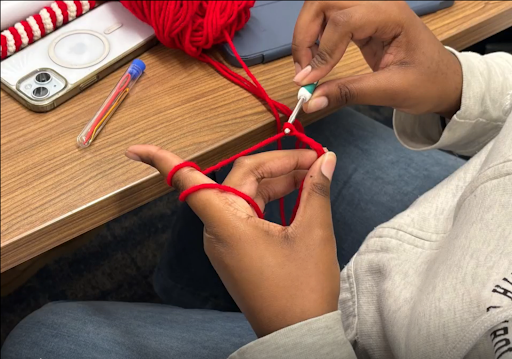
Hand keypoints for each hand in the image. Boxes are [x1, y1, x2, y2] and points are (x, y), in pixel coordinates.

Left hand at [126, 146, 339, 336]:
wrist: (299, 335)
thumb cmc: (301, 292)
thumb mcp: (313, 234)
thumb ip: (316, 190)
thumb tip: (325, 160)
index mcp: (227, 224)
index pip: (187, 182)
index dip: (160, 161)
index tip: (134, 150)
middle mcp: (219, 231)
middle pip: (239, 178)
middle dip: (276, 163)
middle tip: (313, 159)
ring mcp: (227, 241)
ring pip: (247, 194)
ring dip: (277, 181)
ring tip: (311, 174)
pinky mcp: (238, 249)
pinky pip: (250, 212)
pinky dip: (271, 199)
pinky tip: (296, 193)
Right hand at [292, 1, 461, 117]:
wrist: (444, 81)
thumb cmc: (429, 81)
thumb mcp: (391, 91)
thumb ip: (348, 93)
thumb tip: (313, 100)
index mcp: (391, 15)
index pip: (343, 21)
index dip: (322, 51)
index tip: (310, 80)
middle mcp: (377, 4)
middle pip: (324, 2)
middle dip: (305, 34)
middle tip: (303, 69)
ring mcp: (367, 10)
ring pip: (321, 7)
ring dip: (306, 35)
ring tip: (308, 67)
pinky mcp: (360, 21)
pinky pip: (327, 20)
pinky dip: (315, 38)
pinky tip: (317, 61)